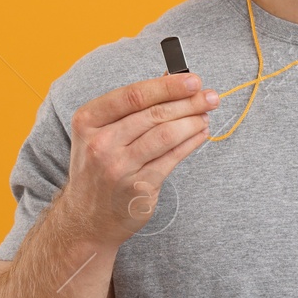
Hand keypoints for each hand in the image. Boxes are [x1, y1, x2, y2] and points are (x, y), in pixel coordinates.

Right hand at [52, 72, 220, 249]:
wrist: (86, 219)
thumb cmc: (98, 167)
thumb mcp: (101, 132)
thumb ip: (132, 106)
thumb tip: (172, 78)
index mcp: (88, 121)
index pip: (134, 95)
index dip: (167, 86)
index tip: (193, 80)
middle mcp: (100, 144)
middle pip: (154, 114)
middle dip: (188, 102)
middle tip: (210, 96)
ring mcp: (119, 168)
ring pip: (166, 135)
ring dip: (193, 122)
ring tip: (205, 115)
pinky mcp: (139, 188)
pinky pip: (172, 158)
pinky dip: (191, 143)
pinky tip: (200, 134)